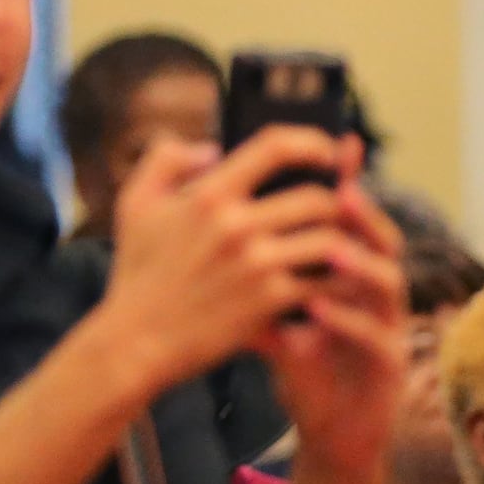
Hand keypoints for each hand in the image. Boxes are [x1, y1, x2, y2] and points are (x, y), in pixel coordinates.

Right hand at [93, 126, 376, 398]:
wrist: (136, 342)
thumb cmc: (137, 273)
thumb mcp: (135, 204)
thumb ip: (165, 160)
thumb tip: (210, 148)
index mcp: (209, 194)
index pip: (275, 147)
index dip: (311, 141)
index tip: (327, 152)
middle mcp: (236, 224)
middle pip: (317, 198)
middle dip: (337, 203)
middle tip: (344, 211)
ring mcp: (256, 263)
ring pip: (329, 239)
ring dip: (345, 242)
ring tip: (348, 245)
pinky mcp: (269, 300)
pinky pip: (324, 282)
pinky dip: (337, 280)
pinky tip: (338, 281)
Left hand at [254, 174, 408, 483]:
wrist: (330, 428)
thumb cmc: (304, 366)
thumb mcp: (272, 314)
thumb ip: (251, 275)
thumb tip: (209, 228)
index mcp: (352, 273)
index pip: (353, 220)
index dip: (348, 184)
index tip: (333, 149)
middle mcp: (377, 293)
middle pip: (383, 241)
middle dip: (362, 215)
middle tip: (338, 192)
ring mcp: (389, 328)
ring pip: (389, 285)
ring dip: (361, 265)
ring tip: (330, 249)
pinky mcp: (388, 367)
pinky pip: (376, 339)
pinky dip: (350, 323)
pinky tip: (319, 312)